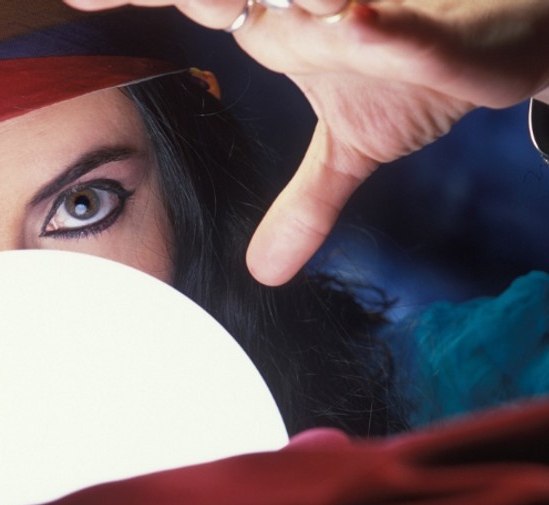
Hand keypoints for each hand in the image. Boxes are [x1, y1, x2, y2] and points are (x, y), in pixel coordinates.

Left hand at [66, 0, 548, 283]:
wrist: (519, 50)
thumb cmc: (427, 72)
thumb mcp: (354, 148)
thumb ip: (305, 205)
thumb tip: (265, 270)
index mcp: (281, 25)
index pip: (194, 0)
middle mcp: (311, 7)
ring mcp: (372, 12)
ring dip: (278, 1)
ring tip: (221, 7)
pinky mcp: (438, 35)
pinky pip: (402, 33)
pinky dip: (377, 32)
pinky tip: (346, 24)